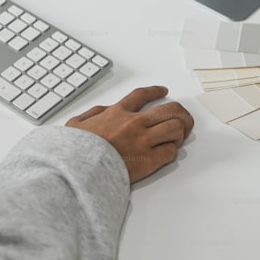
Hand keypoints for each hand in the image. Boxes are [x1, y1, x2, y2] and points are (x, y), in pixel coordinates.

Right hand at [67, 86, 193, 182]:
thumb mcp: (76, 124)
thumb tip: (102, 112)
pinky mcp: (149, 160)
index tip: (163, 91)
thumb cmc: (75, 149)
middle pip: (169, 109)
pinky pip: (170, 152)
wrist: (79, 168)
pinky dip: (171, 152)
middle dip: (180, 113)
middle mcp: (134, 123)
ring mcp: (143, 141)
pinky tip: (166, 153)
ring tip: (176, 138)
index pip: (142, 95)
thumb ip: (92, 114)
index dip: (155, 91)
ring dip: (179, 132)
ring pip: (175, 128)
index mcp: (118, 113)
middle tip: (183, 119)